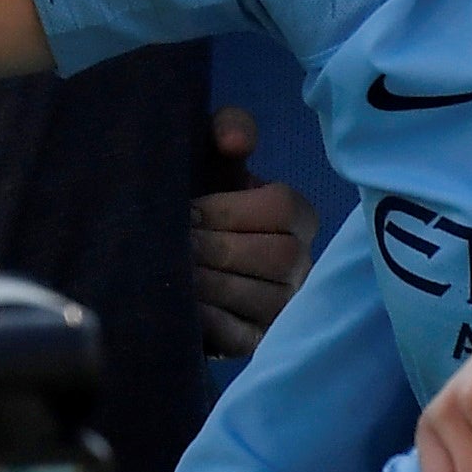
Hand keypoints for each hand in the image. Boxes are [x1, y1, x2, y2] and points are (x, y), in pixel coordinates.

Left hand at [187, 111, 315, 357]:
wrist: (170, 249)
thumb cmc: (201, 196)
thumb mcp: (211, 155)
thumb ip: (227, 128)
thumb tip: (235, 141)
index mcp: (297, 214)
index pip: (283, 207)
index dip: (231, 209)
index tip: (189, 211)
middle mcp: (301, 263)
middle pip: (278, 257)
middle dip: (219, 248)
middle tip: (177, 244)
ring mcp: (283, 307)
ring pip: (263, 299)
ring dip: (212, 283)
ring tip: (174, 270)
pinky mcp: (257, 342)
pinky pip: (243, 337)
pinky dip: (209, 320)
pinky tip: (181, 303)